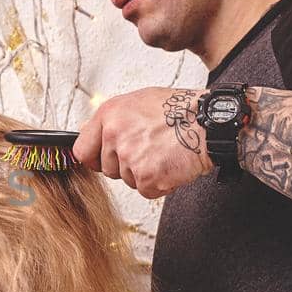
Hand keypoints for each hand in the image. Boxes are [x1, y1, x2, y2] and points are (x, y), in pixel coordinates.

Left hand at [70, 87, 212, 197]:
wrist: (210, 121)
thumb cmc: (179, 109)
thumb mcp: (139, 101)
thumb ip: (111, 118)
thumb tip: (86, 130)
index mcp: (109, 115)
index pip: (82, 150)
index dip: (94, 159)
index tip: (102, 161)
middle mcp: (115, 135)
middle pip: (107, 169)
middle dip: (126, 166)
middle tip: (150, 151)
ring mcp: (130, 157)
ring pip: (128, 180)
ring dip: (145, 174)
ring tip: (164, 154)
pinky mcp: (147, 177)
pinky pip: (146, 190)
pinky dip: (160, 184)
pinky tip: (171, 165)